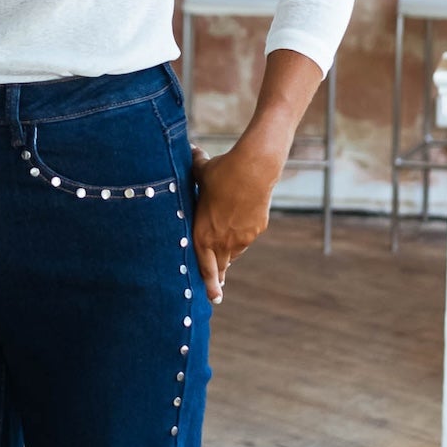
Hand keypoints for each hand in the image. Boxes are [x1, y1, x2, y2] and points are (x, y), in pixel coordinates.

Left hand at [191, 133, 287, 305]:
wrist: (253, 169)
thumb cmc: (222, 171)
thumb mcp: (201, 171)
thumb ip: (194, 166)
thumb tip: (191, 149)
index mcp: (202, 232)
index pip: (202, 266)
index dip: (206, 283)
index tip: (211, 297)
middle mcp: (221, 240)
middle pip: (219, 267)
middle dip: (217, 279)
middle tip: (216, 293)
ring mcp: (241, 237)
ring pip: (232, 254)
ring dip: (226, 259)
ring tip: (224, 268)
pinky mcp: (256, 230)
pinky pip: (244, 241)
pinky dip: (239, 242)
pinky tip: (236, 240)